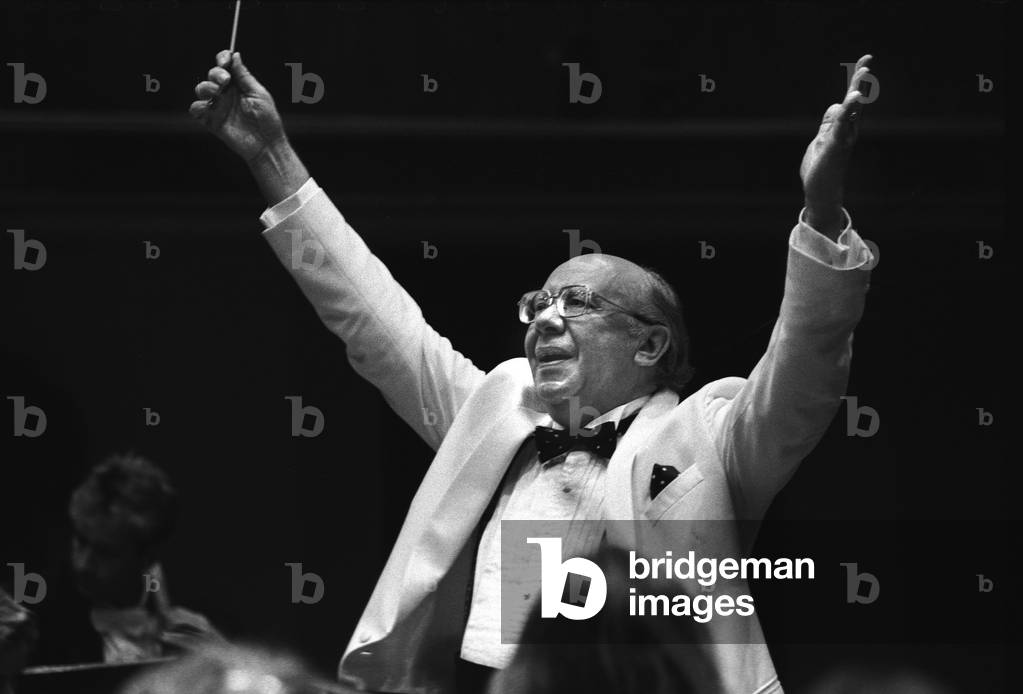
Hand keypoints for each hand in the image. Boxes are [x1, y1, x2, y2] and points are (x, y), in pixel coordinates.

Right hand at [189, 51, 284, 164]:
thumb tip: (235, 56)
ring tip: (217, 92)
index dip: (222, 59)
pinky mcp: (212, 120)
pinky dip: (198, 105)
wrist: (266, 144)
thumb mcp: (258, 94)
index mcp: (239, 85)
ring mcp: (218, 106)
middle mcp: (227, 93)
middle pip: (212, 75)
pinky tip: (209, 106)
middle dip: (215, 73)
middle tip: (225, 80)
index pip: (225, 66)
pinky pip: (196, 109)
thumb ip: (245, 76)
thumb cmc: (267, 120)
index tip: (225, 61)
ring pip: (201, 89)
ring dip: (206, 86)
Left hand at [800, 55, 873, 229]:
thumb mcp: (823, 139)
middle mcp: (848, 130)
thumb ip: (829, 123)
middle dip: (861, 80)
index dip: (856, 81)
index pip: (850, 100)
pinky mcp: (836, 145)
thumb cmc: (821, 168)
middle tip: (867, 59)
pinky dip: (847, 110)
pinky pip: (842, 125)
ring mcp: (843, 137)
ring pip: (852, 111)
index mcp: (843, 128)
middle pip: (856, 101)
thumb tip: (838, 104)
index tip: (864, 62)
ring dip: (857, 91)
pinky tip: (852, 98)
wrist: (820, 191)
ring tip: (862, 72)